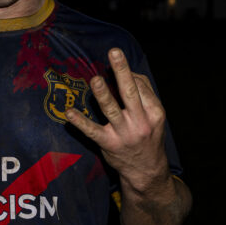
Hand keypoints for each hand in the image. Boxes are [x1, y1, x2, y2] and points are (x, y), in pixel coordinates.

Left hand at [64, 47, 170, 189]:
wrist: (147, 171)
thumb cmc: (148, 135)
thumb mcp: (155, 116)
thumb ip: (145, 93)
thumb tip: (128, 72)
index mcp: (155, 112)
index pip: (141, 87)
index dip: (128, 73)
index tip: (117, 62)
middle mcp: (141, 122)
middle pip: (130, 93)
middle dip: (122, 71)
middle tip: (114, 52)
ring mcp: (124, 134)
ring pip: (112, 110)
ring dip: (102, 94)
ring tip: (95, 80)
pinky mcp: (109, 144)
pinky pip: (93, 131)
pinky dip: (81, 122)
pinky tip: (70, 113)